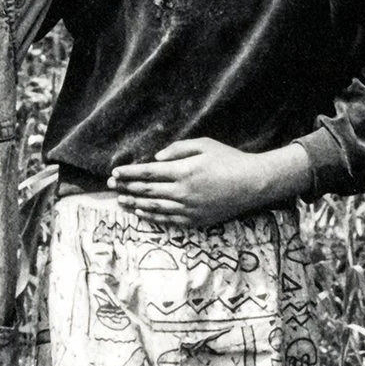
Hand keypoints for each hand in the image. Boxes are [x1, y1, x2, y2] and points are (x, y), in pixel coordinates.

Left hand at [108, 139, 310, 229]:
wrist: (254, 184)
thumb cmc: (230, 160)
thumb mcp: (204, 145)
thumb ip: (178, 149)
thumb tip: (156, 158)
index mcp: (184, 171)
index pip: (148, 173)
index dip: (129, 174)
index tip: (115, 173)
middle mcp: (183, 192)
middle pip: (147, 191)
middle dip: (126, 188)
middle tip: (111, 186)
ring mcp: (189, 208)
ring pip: (154, 208)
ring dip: (135, 204)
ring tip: (120, 202)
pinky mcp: (196, 220)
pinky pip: (169, 220)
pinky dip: (152, 217)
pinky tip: (142, 213)